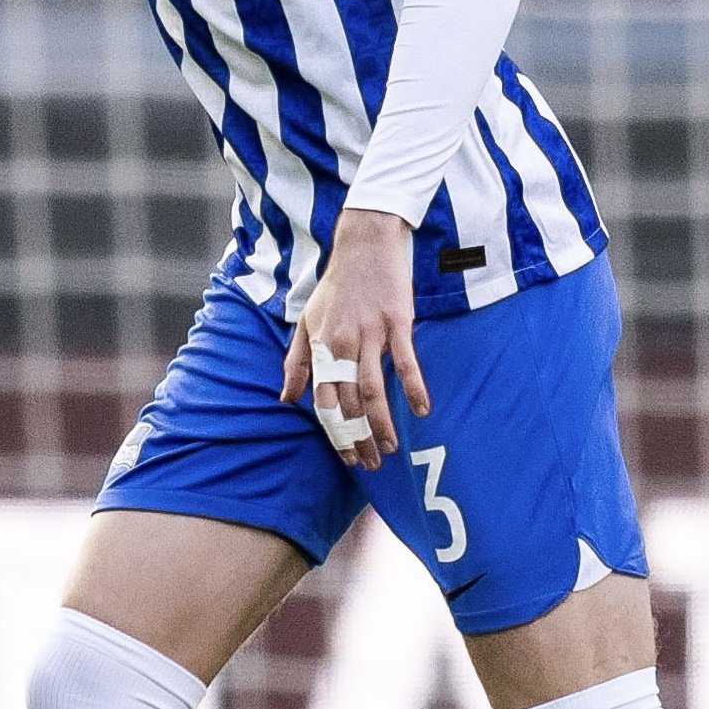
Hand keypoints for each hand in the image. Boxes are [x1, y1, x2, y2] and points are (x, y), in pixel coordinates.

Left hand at [279, 208, 431, 470]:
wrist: (363, 245)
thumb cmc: (336, 286)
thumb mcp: (308, 322)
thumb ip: (297, 361)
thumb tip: (286, 397)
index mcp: (321, 346)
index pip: (324, 400)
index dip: (334, 432)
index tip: (346, 456)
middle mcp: (342, 343)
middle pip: (348, 402)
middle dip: (359, 437)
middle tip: (371, 463)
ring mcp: (371, 333)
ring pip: (373, 388)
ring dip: (381, 422)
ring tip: (390, 448)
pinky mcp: (397, 323)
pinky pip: (406, 362)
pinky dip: (414, 387)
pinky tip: (421, 410)